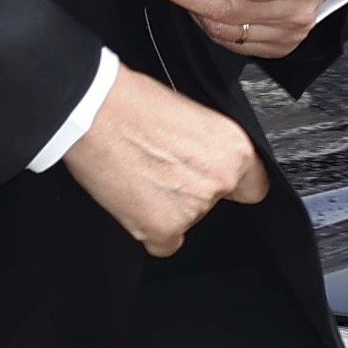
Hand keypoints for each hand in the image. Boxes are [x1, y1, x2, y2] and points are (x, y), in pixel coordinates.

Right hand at [61, 68, 268, 257]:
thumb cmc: (133, 104)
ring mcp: (192, 209)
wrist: (94, 112)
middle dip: (189, 193)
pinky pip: (163, 243)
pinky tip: (134, 199)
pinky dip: (148, 228)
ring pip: (185, 222)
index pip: (253, 188)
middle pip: (212, 204)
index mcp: (234, 149)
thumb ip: (208, 147)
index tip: (215, 183)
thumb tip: (203, 161)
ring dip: (166, 207)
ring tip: (140, 175)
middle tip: (161, 169)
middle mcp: (219, 181)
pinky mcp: (162, 228)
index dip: (230, 186)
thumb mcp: (191, 115)